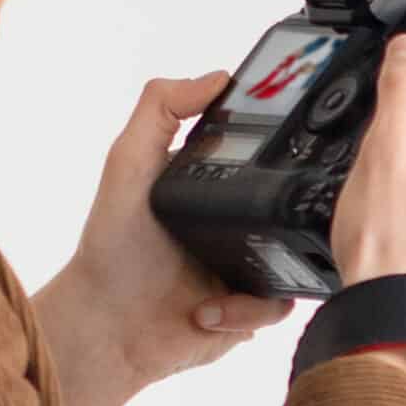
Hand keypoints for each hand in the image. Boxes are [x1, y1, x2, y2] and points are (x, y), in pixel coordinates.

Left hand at [31, 70, 295, 405]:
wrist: (107, 327)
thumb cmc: (110, 248)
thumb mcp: (128, 162)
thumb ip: (160, 109)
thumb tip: (214, 78)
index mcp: (215, 184)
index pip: (264, 155)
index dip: (281, 149)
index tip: (290, 147)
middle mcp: (236, 222)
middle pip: (293, 204)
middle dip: (292, 213)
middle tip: (270, 220)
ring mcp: (247, 266)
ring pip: (298, 256)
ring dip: (266, 269)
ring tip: (222, 277)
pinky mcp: (250, 309)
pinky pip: (279, 305)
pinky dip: (245, 310)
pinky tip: (207, 310)